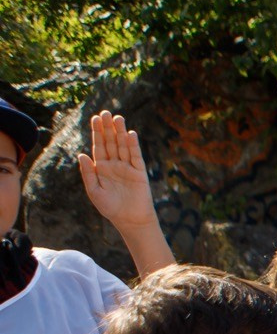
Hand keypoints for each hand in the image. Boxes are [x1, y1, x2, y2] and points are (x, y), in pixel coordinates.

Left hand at [77, 112, 157, 229]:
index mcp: (102, 168)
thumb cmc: (110, 208)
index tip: (95, 118)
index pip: (99, 146)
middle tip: (106, 112)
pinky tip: (130, 135)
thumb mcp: (94, 191)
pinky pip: (136, 156)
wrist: (130, 220)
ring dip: (120, 132)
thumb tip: (81, 154)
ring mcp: (127, 167)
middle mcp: (115, 164)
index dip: (97, 132)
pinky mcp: (139, 173)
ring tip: (118, 118)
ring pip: (123, 146)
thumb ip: (88, 173)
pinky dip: (133, 146)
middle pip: (111, 142)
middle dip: (108, 128)